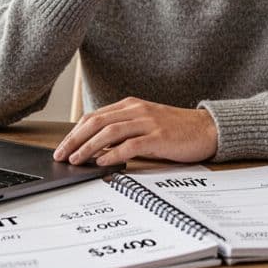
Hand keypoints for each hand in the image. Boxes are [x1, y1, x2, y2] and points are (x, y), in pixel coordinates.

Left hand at [53, 97, 217, 165]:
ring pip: (109, 132)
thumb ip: (123, 132)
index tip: (62, 146)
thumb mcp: (145, 125)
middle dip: (74, 139)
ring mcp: (147, 122)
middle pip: (96, 122)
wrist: (207, 129)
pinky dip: (112, 153)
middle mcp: (136, 110)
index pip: (94, 116)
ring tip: (75, 160)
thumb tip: (96, 148)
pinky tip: (101, 162)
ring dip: (88, 147)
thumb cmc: (175, 130)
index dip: (74, 132)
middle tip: (61, 154)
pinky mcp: (158, 136)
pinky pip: (130, 145)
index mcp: (130, 105)